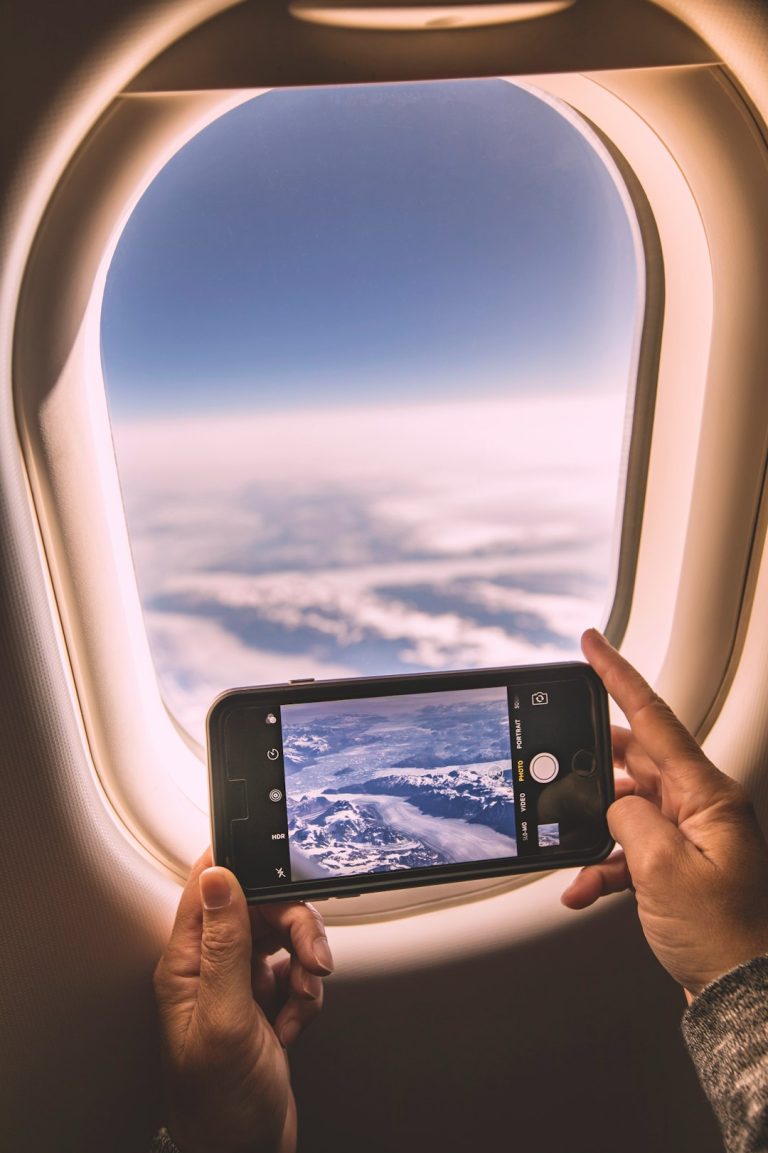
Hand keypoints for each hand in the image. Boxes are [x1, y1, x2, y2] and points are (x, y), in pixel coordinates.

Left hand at [153, 850, 332, 1152]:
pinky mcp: (263, 1004)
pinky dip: (305, 994)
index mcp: (186, 962)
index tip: (281, 867)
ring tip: (304, 997)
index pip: (209, 887)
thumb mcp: (224, 1018)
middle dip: (295, 929)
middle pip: (259, 909)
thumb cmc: (218, 1106)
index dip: (245, 870)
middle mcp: (210, 967)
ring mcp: (237, 986)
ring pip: (283, 939)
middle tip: (313, 959)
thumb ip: (224, 945)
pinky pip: (295, 973)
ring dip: (305, 965)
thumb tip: (217, 876)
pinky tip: (294, 1022)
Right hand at [562, 629, 767, 999]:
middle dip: (594, 764)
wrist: (739, 992)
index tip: (592, 643)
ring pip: (627, 805)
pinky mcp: (678, 862)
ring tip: (572, 846)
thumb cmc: (720, 935)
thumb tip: (613, 804)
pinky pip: (630, 846)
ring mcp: (691, 834)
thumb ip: (627, 818)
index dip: (618, 676)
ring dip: (593, 828)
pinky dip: (602, 863)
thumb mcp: (660, 869)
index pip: (655, 718)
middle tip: (561, 761)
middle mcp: (702, 806)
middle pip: (637, 759)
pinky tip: (583, 886)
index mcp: (709, 794)